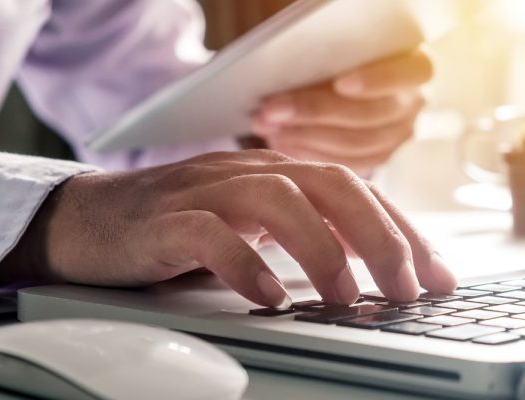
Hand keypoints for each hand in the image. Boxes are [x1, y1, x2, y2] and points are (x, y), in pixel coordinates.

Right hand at [0, 150, 455, 307]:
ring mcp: (204, 191)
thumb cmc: (178, 227)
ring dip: (321, 249)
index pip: (355, 188)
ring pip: (277, 199)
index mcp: (274, 172)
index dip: (402, 229)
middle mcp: (246, 172)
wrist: (88, 219)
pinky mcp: (162, 220)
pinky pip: (209, 233)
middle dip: (378, 236)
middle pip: (330, 184)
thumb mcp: (253, 225)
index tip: (436, 276)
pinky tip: (268, 297)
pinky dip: (246, 263)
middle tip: (404, 288)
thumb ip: (305, 233)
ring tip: (345, 296)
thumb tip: (370, 265)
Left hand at [250, 49, 431, 173]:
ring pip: (354, 146)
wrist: (359, 89)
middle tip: (270, 109)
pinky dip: (311, 154)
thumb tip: (279, 89)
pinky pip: (347, 164)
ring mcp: (399, 137)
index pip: (405, 74)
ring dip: (304, 136)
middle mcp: (414, 105)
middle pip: (368, 116)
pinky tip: (282, 143)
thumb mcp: (344, 54)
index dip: (375, 81)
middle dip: (314, 112)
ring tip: (266, 126)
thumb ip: (322, 65)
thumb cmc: (346, 60)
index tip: (340, 83)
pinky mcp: (380, 160)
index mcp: (416, 68)